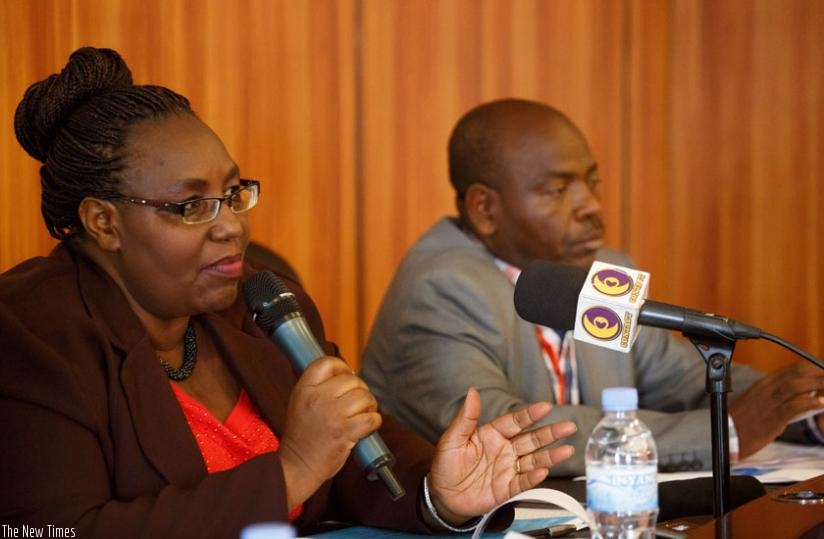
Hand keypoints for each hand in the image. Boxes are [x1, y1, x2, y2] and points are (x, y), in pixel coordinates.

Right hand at [278, 357, 381, 509]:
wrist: (297, 466)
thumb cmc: (302, 436)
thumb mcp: (300, 403)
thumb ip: (318, 387)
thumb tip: (349, 374)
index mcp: (304, 389)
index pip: (327, 362)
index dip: (342, 367)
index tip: (346, 377)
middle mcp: (317, 398)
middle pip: (352, 380)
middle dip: (360, 390)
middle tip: (357, 403)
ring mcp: (332, 415)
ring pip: (365, 397)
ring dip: (369, 406)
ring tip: (362, 414)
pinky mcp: (345, 432)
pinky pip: (372, 418)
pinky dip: (374, 421)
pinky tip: (367, 426)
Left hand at [426, 388, 576, 525]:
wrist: (443, 495)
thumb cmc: (446, 464)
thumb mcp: (452, 438)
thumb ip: (466, 417)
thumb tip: (472, 392)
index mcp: (492, 434)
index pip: (515, 421)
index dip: (530, 415)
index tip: (545, 407)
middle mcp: (504, 450)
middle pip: (532, 439)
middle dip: (551, 433)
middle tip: (569, 426)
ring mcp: (508, 469)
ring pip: (534, 460)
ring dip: (550, 456)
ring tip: (567, 450)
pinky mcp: (507, 488)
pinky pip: (523, 482)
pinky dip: (534, 477)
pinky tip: (544, 471)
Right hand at [730, 360, 823, 457]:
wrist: (728, 434)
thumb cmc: (745, 420)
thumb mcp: (761, 401)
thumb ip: (781, 396)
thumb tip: (805, 395)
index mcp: (766, 383)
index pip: (794, 368)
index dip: (814, 368)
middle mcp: (768, 388)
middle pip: (797, 373)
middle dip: (819, 373)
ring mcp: (769, 402)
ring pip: (795, 385)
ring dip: (818, 384)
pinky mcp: (772, 417)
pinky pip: (792, 406)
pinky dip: (809, 403)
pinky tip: (820, 404)